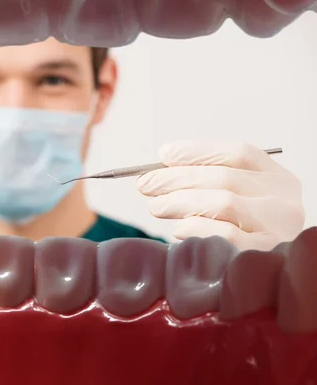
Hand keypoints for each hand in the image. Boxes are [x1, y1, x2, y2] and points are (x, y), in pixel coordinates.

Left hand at [136, 139, 304, 250]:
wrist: (273, 279)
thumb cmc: (249, 234)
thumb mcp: (240, 201)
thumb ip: (208, 183)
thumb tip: (162, 170)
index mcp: (277, 179)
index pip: (238, 153)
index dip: (197, 151)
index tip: (165, 154)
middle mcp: (283, 200)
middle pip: (224, 177)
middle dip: (177, 178)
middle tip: (146, 184)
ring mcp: (279, 229)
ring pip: (223, 202)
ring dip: (181, 202)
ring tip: (156, 206)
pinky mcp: (265, 256)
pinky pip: (226, 235)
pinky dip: (196, 228)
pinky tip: (179, 229)